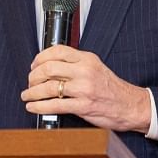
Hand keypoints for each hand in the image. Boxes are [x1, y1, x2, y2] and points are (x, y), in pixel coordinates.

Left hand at [22, 45, 151, 132]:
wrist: (130, 106)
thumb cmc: (112, 89)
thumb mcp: (96, 68)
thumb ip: (76, 65)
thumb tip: (51, 66)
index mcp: (87, 59)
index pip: (57, 51)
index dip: (40, 58)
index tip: (34, 65)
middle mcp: (85, 71)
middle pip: (48, 68)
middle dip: (33, 76)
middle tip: (30, 82)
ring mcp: (84, 89)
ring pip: (48, 87)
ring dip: (32, 92)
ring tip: (27, 95)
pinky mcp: (83, 106)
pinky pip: (54, 105)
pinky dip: (39, 106)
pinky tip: (33, 107)